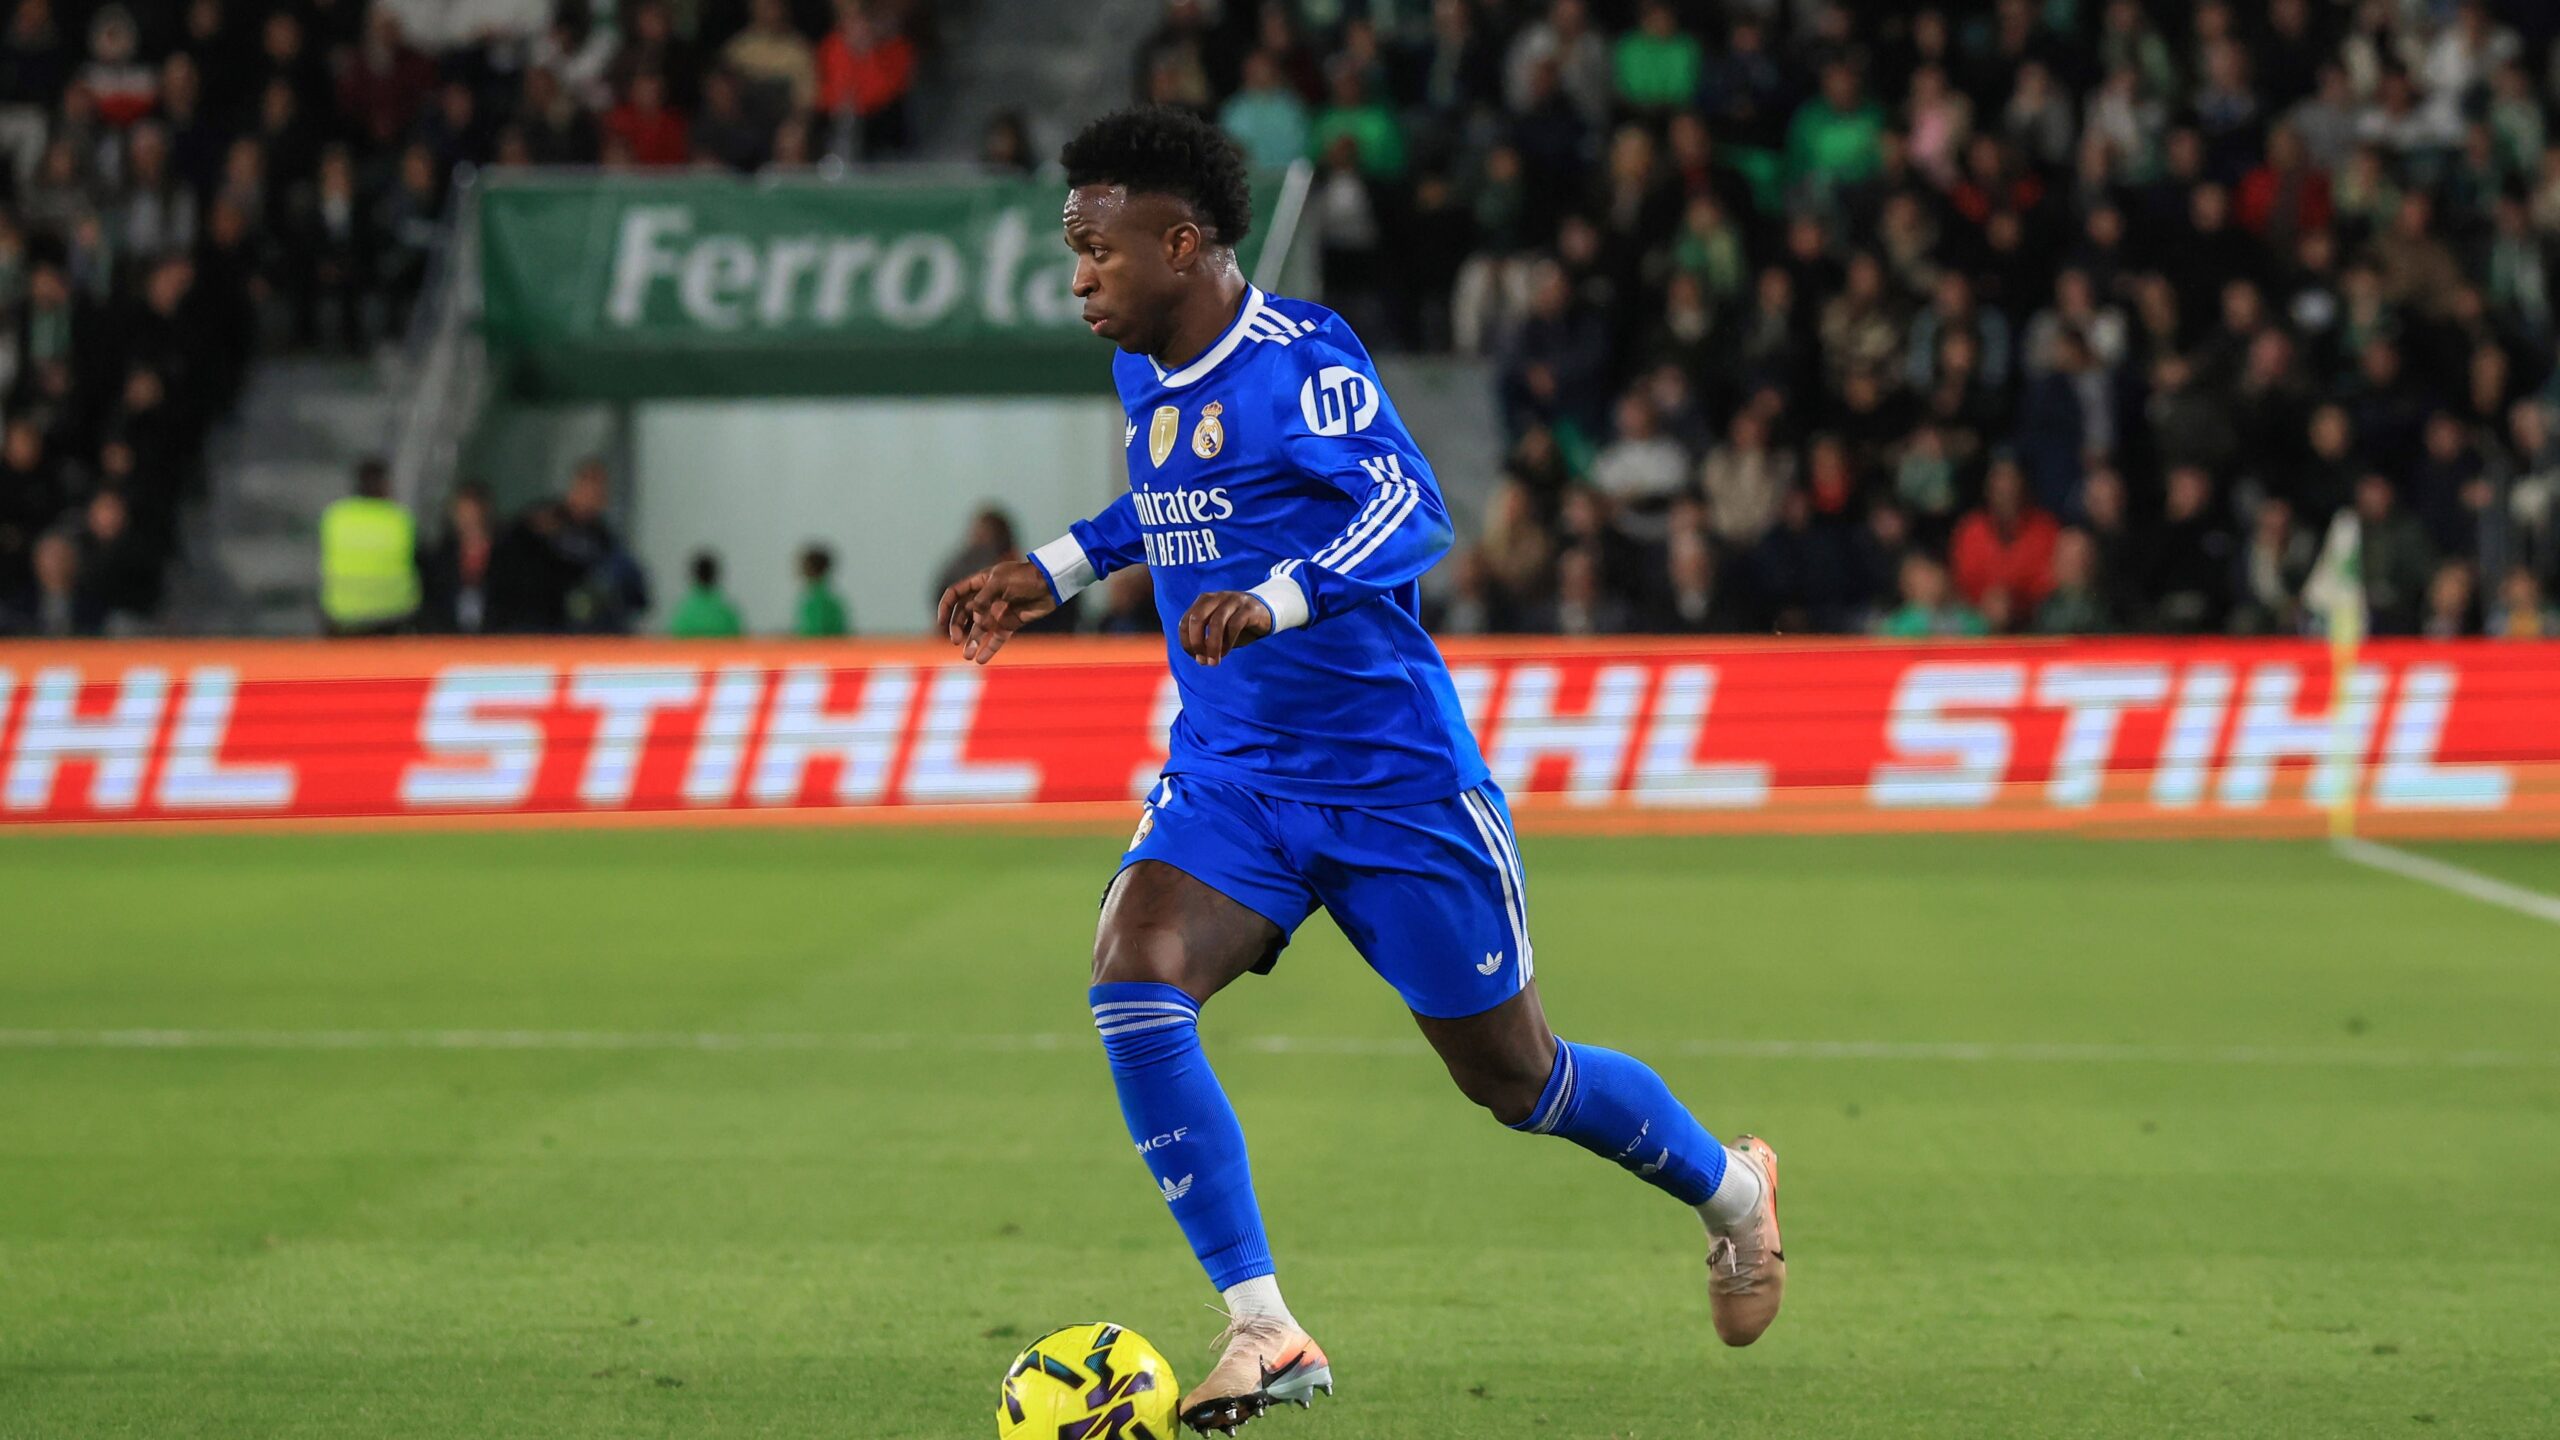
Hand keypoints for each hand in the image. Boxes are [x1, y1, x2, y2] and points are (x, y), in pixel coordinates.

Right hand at [936, 558, 1057, 664]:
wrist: (1051, 583)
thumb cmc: (1025, 577)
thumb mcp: (1001, 581)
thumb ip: (984, 598)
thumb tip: (973, 616)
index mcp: (980, 583)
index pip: (955, 594)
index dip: (945, 608)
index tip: (941, 623)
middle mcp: (986, 598)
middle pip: (964, 615)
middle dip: (957, 628)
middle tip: (956, 641)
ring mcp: (997, 612)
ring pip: (979, 630)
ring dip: (972, 642)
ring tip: (967, 656)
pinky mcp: (1010, 623)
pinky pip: (996, 638)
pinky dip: (989, 649)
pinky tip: (981, 659)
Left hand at [1179, 591, 1272, 665]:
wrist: (1267, 612)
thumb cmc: (1239, 624)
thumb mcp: (1220, 632)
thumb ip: (1208, 642)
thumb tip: (1200, 660)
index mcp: (1204, 602)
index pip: (1185, 622)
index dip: (1186, 642)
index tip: (1194, 657)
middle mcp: (1216, 598)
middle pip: (1197, 618)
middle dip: (1196, 643)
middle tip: (1201, 660)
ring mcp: (1233, 601)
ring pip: (1216, 622)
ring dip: (1212, 646)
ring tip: (1214, 662)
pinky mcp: (1248, 608)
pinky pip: (1234, 625)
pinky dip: (1227, 642)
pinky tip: (1226, 652)